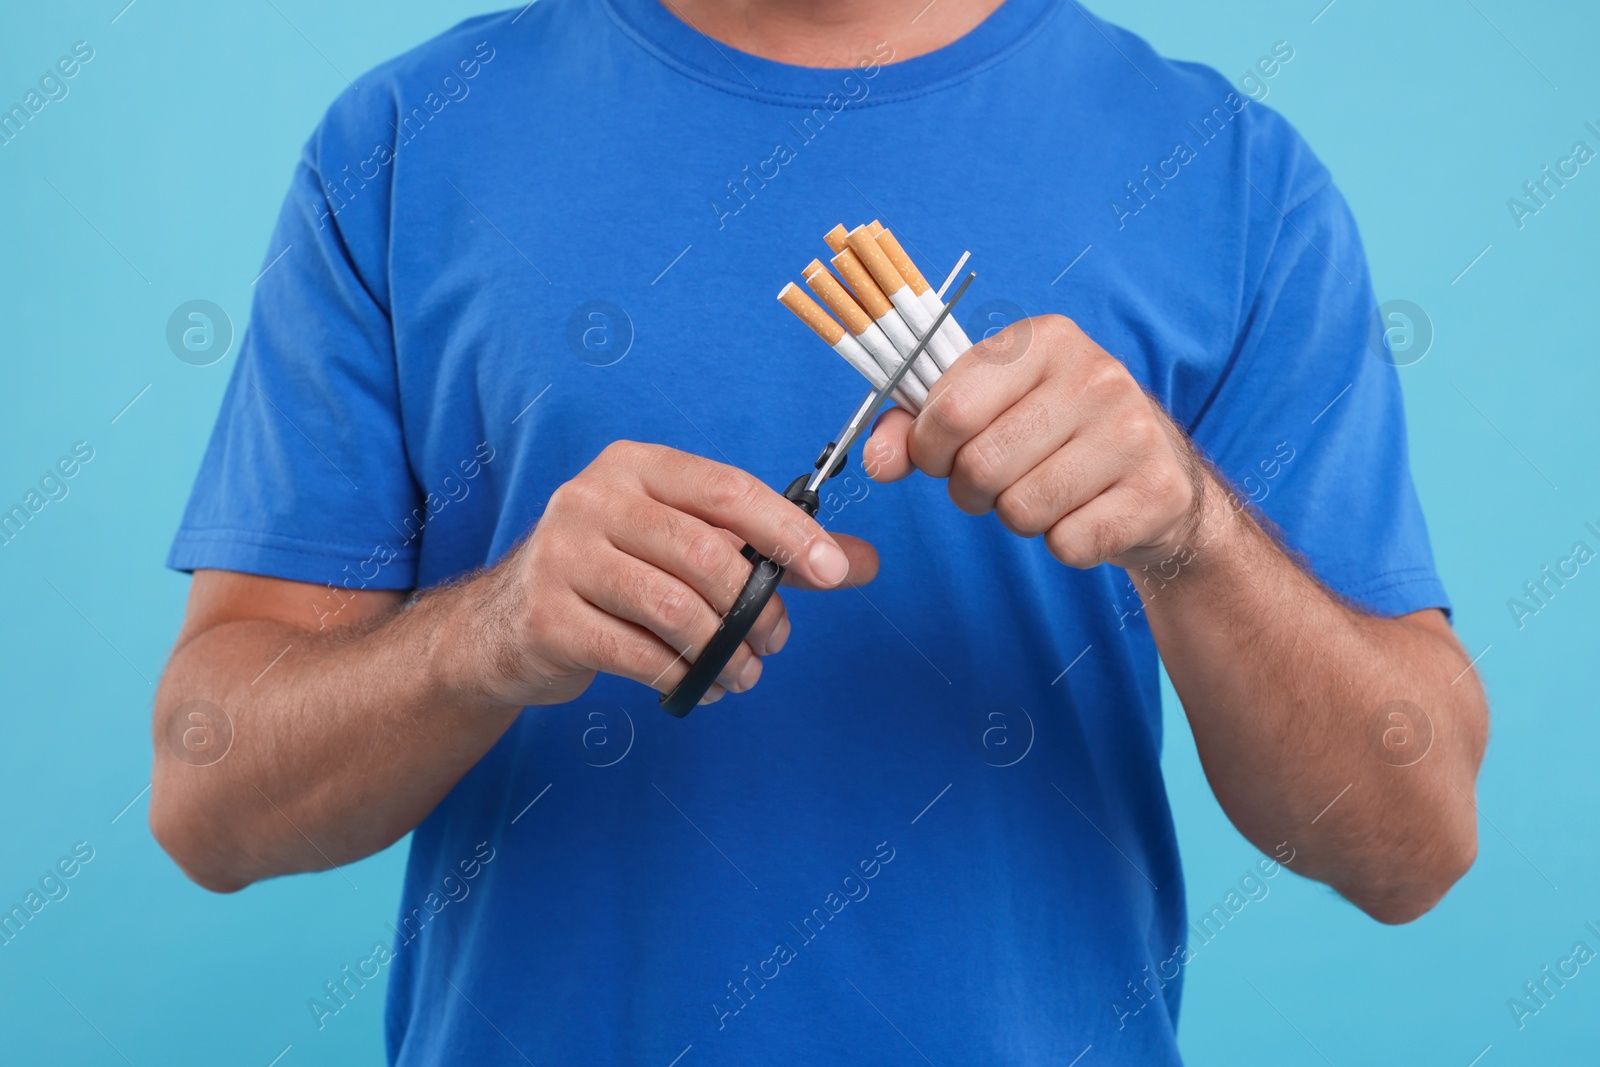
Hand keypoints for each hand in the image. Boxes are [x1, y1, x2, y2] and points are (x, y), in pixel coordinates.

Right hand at [464, 441, 877, 707]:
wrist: (506, 626)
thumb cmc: (614, 578)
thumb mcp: (686, 548)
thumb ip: (770, 551)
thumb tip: (860, 563)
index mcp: (637, 467)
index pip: (728, 489)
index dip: (788, 532)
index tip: (834, 573)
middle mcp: (593, 498)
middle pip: (705, 553)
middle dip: (756, 608)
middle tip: (775, 643)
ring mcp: (563, 555)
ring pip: (674, 607)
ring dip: (725, 652)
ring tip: (743, 674)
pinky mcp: (547, 616)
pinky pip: (637, 653)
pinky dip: (683, 678)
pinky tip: (700, 686)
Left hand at [863, 314, 1205, 569]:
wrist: (1157, 476)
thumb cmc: (1052, 436)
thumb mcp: (987, 408)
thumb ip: (916, 427)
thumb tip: (876, 459)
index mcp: (1046, 339)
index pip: (951, 408)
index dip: (928, 449)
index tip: (941, 456)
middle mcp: (1097, 375)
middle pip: (981, 467)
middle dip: (971, 491)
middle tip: (995, 483)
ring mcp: (1134, 432)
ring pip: (1022, 511)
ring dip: (1017, 518)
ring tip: (1044, 494)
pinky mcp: (1157, 492)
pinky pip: (1068, 544)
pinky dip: (1062, 544)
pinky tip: (1084, 514)